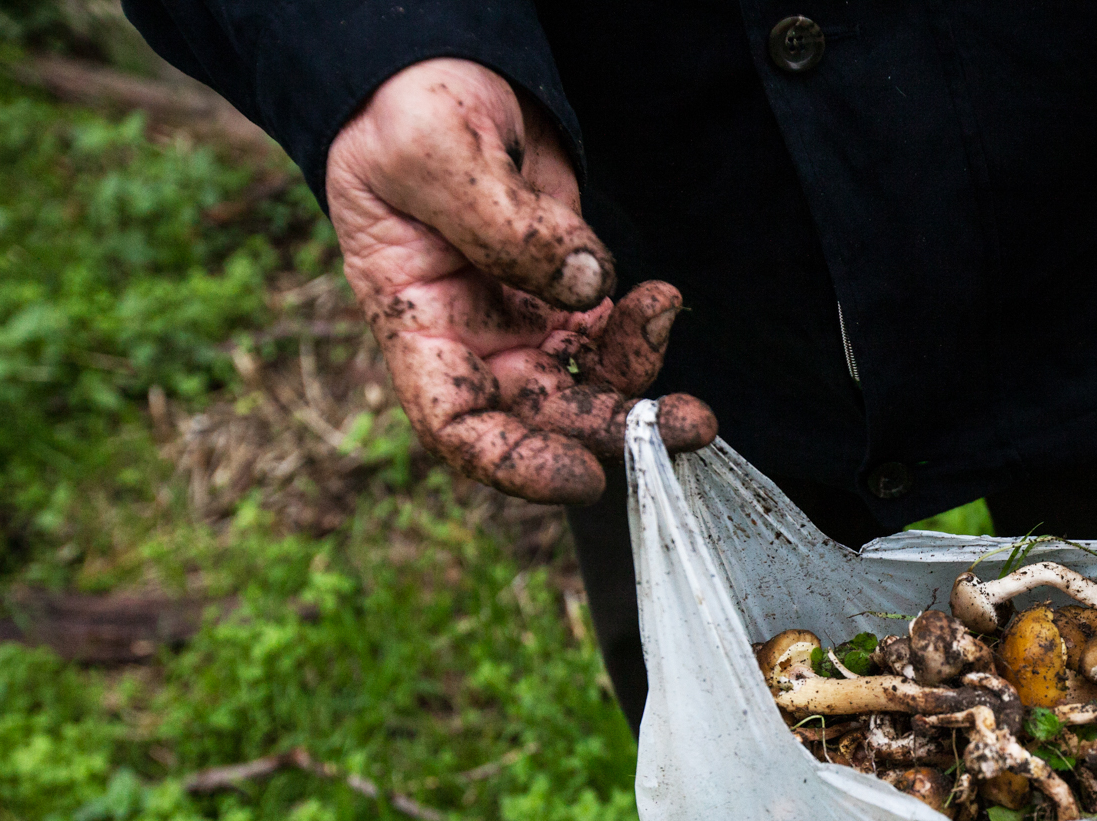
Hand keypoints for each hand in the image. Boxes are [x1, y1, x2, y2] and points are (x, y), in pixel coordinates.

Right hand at [324, 59, 715, 504]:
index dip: (517, 465)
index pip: (458, 426)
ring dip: (642, 379)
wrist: (442, 69)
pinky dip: (644, 326)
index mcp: (415, 323)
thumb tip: (588, 284)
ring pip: (590, 386)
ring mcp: (523, 323)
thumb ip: (504, 223)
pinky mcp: (567, 295)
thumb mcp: (434, 150)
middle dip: (617, 428)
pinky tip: (662, 296)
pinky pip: (614, 337)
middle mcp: (471, 340)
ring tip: (667, 315)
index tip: (584, 474)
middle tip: (688, 423)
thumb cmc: (408, 107)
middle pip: (545, 418)